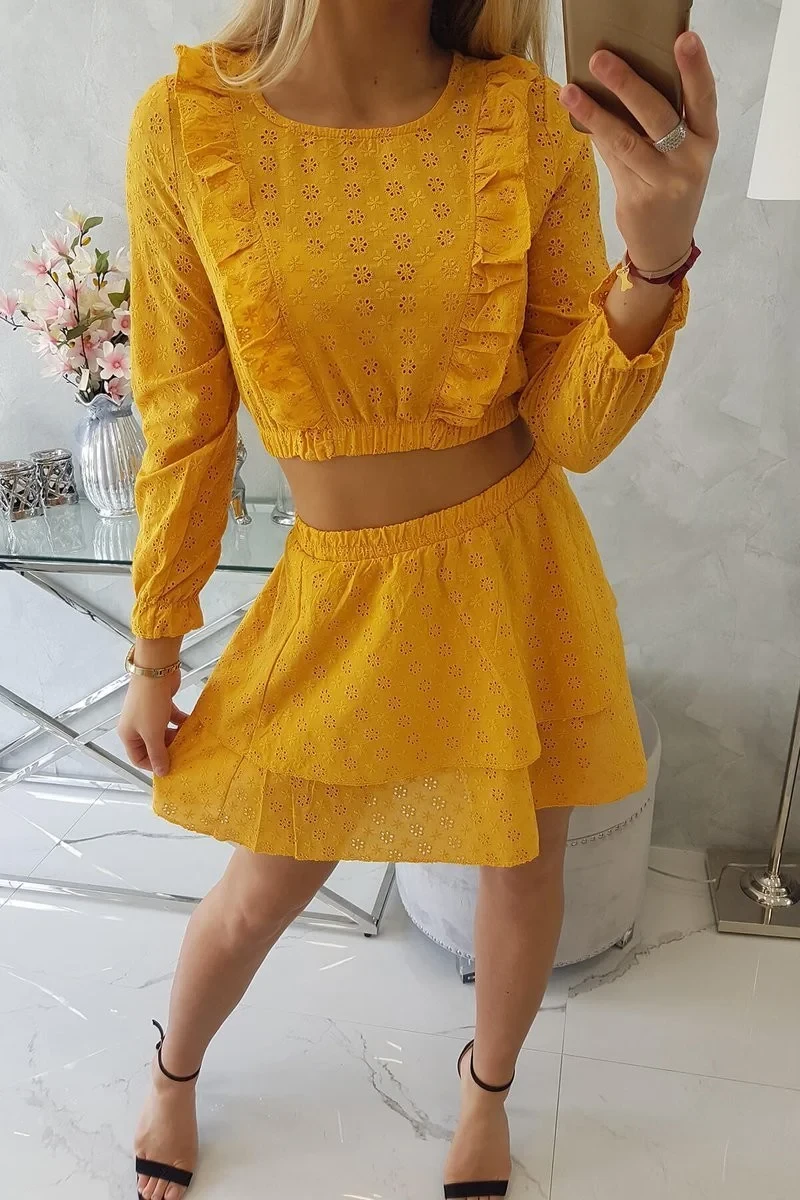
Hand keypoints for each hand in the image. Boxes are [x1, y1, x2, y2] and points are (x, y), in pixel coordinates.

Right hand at [118, 671, 186, 776]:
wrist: (156, 671)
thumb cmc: (150, 703)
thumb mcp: (152, 733)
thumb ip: (158, 754)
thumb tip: (161, 772)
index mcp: (128, 735)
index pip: (138, 758)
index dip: (153, 765)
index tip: (171, 768)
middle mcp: (136, 725)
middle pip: (153, 746)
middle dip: (168, 750)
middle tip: (184, 755)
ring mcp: (149, 714)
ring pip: (163, 733)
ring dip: (176, 736)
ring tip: (190, 741)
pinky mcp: (161, 704)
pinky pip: (171, 719)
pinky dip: (180, 722)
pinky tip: (191, 725)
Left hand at [559, 32, 717, 272]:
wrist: (666, 246)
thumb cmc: (672, 188)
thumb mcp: (681, 155)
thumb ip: (661, 123)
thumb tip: (623, 80)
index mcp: (706, 140)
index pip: (704, 98)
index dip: (696, 68)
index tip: (684, 38)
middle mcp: (690, 160)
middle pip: (658, 115)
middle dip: (627, 84)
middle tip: (600, 59)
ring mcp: (664, 182)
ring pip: (626, 140)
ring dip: (595, 113)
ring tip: (570, 91)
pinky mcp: (638, 198)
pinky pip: (612, 159)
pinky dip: (595, 135)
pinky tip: (577, 115)